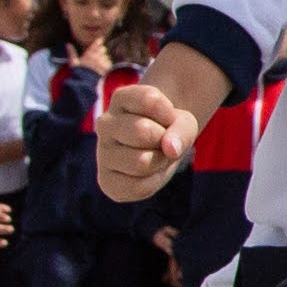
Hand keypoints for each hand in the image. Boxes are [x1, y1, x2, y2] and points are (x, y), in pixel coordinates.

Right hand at [95, 76, 198, 202]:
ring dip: (159, 162)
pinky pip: (137, 186)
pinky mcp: (105, 180)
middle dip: (163, 140)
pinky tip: (149, 172)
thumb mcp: (184, 122)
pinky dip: (153, 181)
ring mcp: (102, 152)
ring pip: (140, 162)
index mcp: (121, 99)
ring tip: (156, 156)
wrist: (156, 148)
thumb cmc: (168, 128)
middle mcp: (105, 123)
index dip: (169, 113)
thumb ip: (182, 130)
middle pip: (142, 131)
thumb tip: (170, 149)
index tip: (167, 118)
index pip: (150, 100)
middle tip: (162, 142)